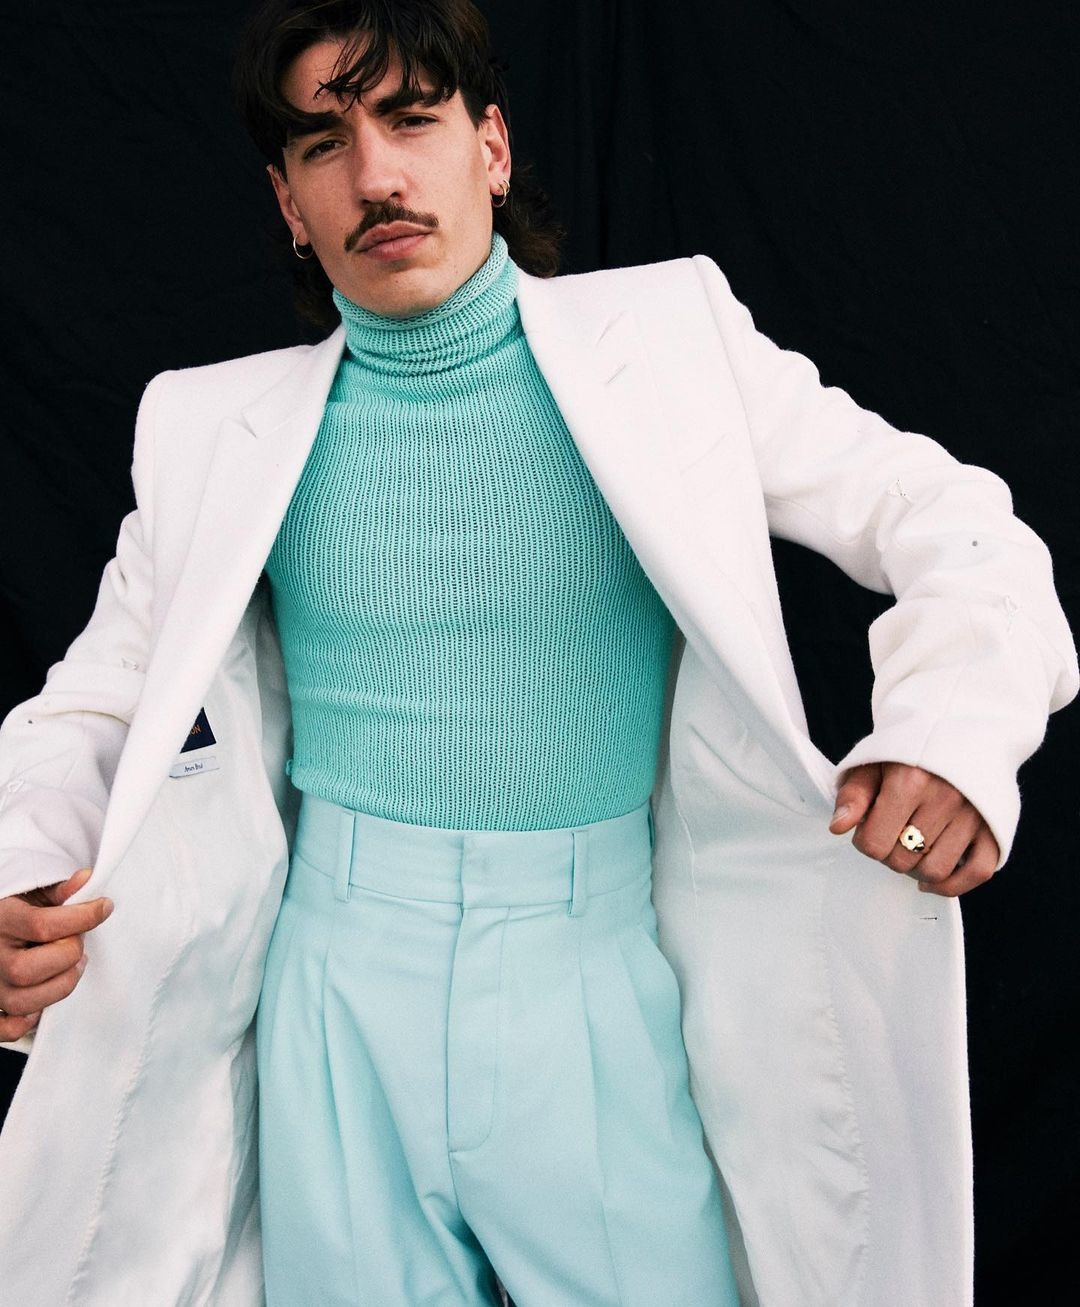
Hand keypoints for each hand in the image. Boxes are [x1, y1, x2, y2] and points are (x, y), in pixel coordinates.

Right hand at [0, 867, 113, 1042]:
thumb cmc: (17, 908)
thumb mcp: (33, 892)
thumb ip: (59, 890)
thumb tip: (87, 879)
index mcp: (0, 920)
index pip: (42, 925)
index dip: (82, 917)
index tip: (105, 907)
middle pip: (28, 970)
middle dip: (67, 955)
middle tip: (79, 943)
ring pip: (24, 1002)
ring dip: (60, 985)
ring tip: (73, 966)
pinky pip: (8, 1029)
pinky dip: (28, 1021)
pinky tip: (44, 1000)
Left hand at [829, 762, 999, 895]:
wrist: (957, 727)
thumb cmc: (910, 749)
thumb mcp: (873, 762)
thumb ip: (853, 795)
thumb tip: (838, 826)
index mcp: (910, 781)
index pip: (874, 844)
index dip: (865, 841)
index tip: (869, 827)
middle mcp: (945, 799)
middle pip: (902, 861)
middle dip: (888, 854)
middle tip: (890, 834)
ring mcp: (973, 815)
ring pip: (935, 871)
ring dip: (916, 869)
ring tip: (910, 848)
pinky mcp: (993, 826)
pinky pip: (977, 872)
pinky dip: (952, 884)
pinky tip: (933, 879)